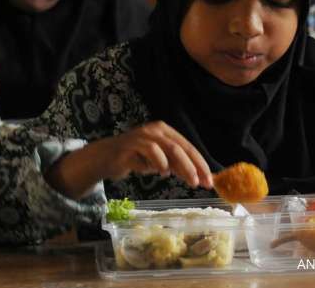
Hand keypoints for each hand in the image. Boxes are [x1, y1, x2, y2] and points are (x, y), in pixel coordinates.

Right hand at [94, 121, 213, 188]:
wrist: (105, 157)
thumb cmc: (136, 158)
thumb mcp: (160, 161)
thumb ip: (177, 166)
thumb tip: (200, 178)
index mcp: (165, 130)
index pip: (188, 147)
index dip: (200, 164)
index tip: (209, 180)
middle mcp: (155, 130)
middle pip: (180, 148)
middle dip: (193, 167)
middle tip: (200, 184)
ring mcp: (142, 136)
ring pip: (168, 150)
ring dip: (179, 167)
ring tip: (183, 179)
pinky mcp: (130, 147)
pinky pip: (148, 154)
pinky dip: (156, 164)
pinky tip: (158, 172)